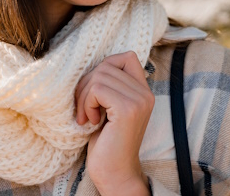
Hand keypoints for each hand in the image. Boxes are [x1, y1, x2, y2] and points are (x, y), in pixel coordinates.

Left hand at [75, 52, 152, 195]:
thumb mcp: (110, 108)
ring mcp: (139, 100)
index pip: (126, 57)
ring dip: (84, 96)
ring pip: (99, 76)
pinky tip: (90, 121)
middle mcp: (146, 93)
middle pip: (106, 65)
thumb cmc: (107, 142)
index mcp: (144, 91)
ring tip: (86, 116)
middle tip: (84, 109)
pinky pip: (97, 89)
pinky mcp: (127, 109)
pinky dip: (86, 103)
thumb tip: (92, 65)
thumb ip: (110, 87)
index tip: (95, 92)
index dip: (104, 67)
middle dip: (86, 85)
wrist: (115, 173)